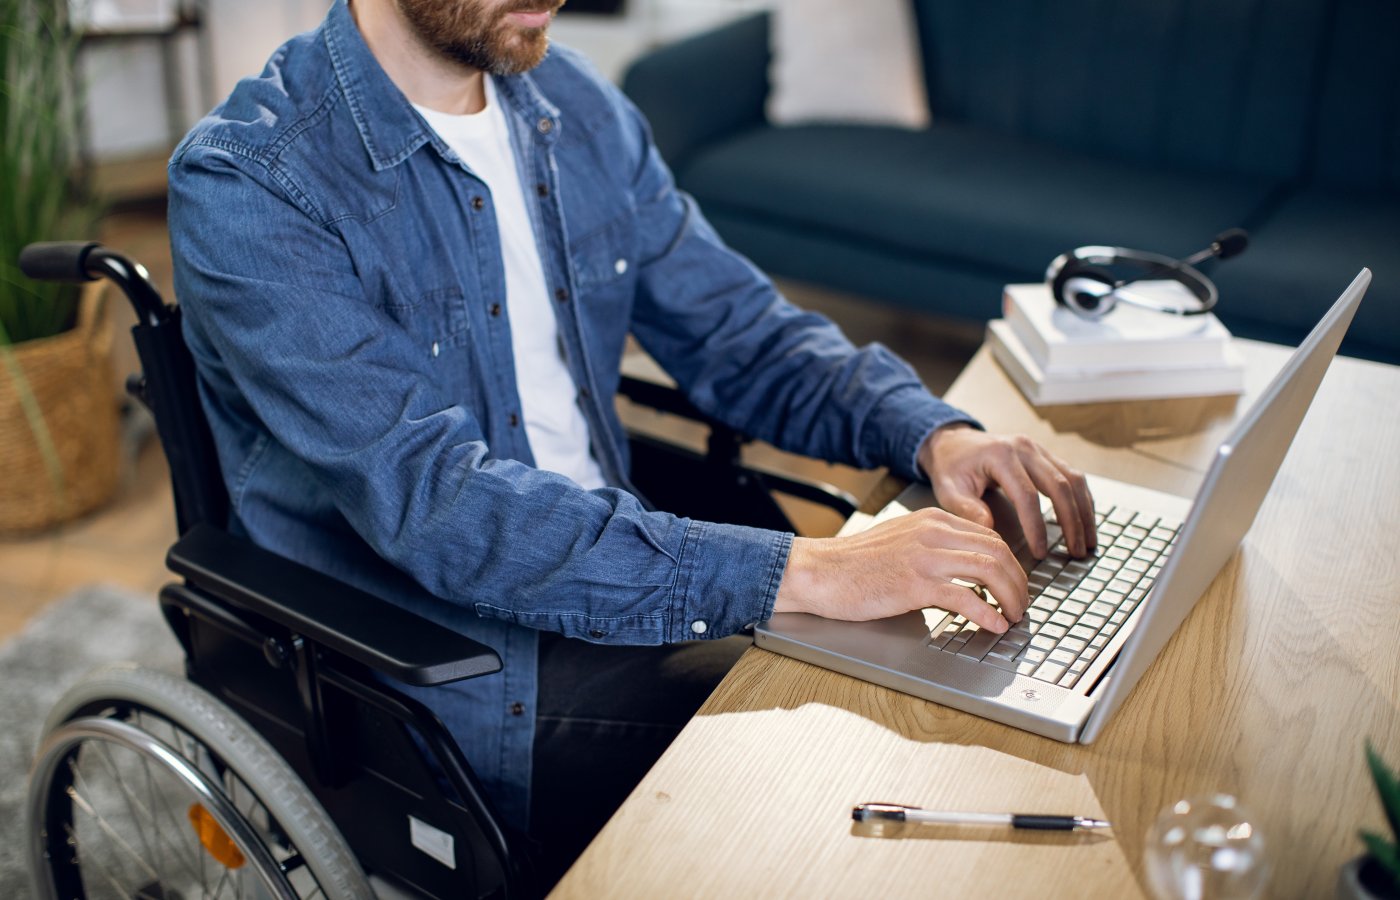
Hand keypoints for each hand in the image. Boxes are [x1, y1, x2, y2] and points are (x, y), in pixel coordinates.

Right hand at [773, 507, 1026, 632]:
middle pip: (999, 552)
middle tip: (1021, 604)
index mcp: (932, 520)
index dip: (1011, 564)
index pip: (990, 537)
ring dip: (1011, 598)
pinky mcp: (914, 584)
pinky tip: (992, 625)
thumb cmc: (854, 564)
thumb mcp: (901, 540)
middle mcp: (933, 532)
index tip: (1015, 585)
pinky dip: (987, 614)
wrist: (819, 572)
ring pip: (990, 571)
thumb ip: (933, 546)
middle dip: (1019, 582)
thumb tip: (965, 570)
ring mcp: (924, 557)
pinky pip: (966, 598)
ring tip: (1013, 616)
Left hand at [919, 424, 1095, 558]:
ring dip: (1084, 513)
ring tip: (1087, 543)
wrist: (953, 442)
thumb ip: (966, 509)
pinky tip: (1085, 522)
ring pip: (1073, 480)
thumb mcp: (948, 489)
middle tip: (1075, 553)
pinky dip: (1082, 500)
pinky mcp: (1045, 455)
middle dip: (1071, 523)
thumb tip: (990, 530)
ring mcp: (1038, 449)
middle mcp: (1025, 448)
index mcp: (1001, 455)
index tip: (1041, 553)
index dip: (1036, 526)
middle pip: (1060, 486)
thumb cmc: (951, 467)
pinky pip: (1072, 476)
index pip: (1027, 496)